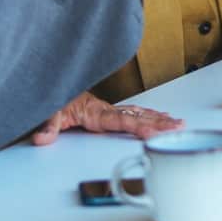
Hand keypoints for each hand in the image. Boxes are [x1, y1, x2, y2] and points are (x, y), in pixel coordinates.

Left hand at [30, 92, 181, 144]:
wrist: (47, 82)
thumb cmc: (49, 95)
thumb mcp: (46, 110)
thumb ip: (47, 125)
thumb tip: (43, 138)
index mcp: (94, 112)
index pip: (122, 120)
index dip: (140, 126)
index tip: (155, 131)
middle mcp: (104, 111)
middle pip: (137, 116)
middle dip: (159, 121)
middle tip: (178, 126)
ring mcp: (106, 111)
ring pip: (138, 113)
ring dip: (158, 118)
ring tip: (178, 123)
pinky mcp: (104, 112)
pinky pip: (131, 112)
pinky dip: (148, 114)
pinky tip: (160, 116)